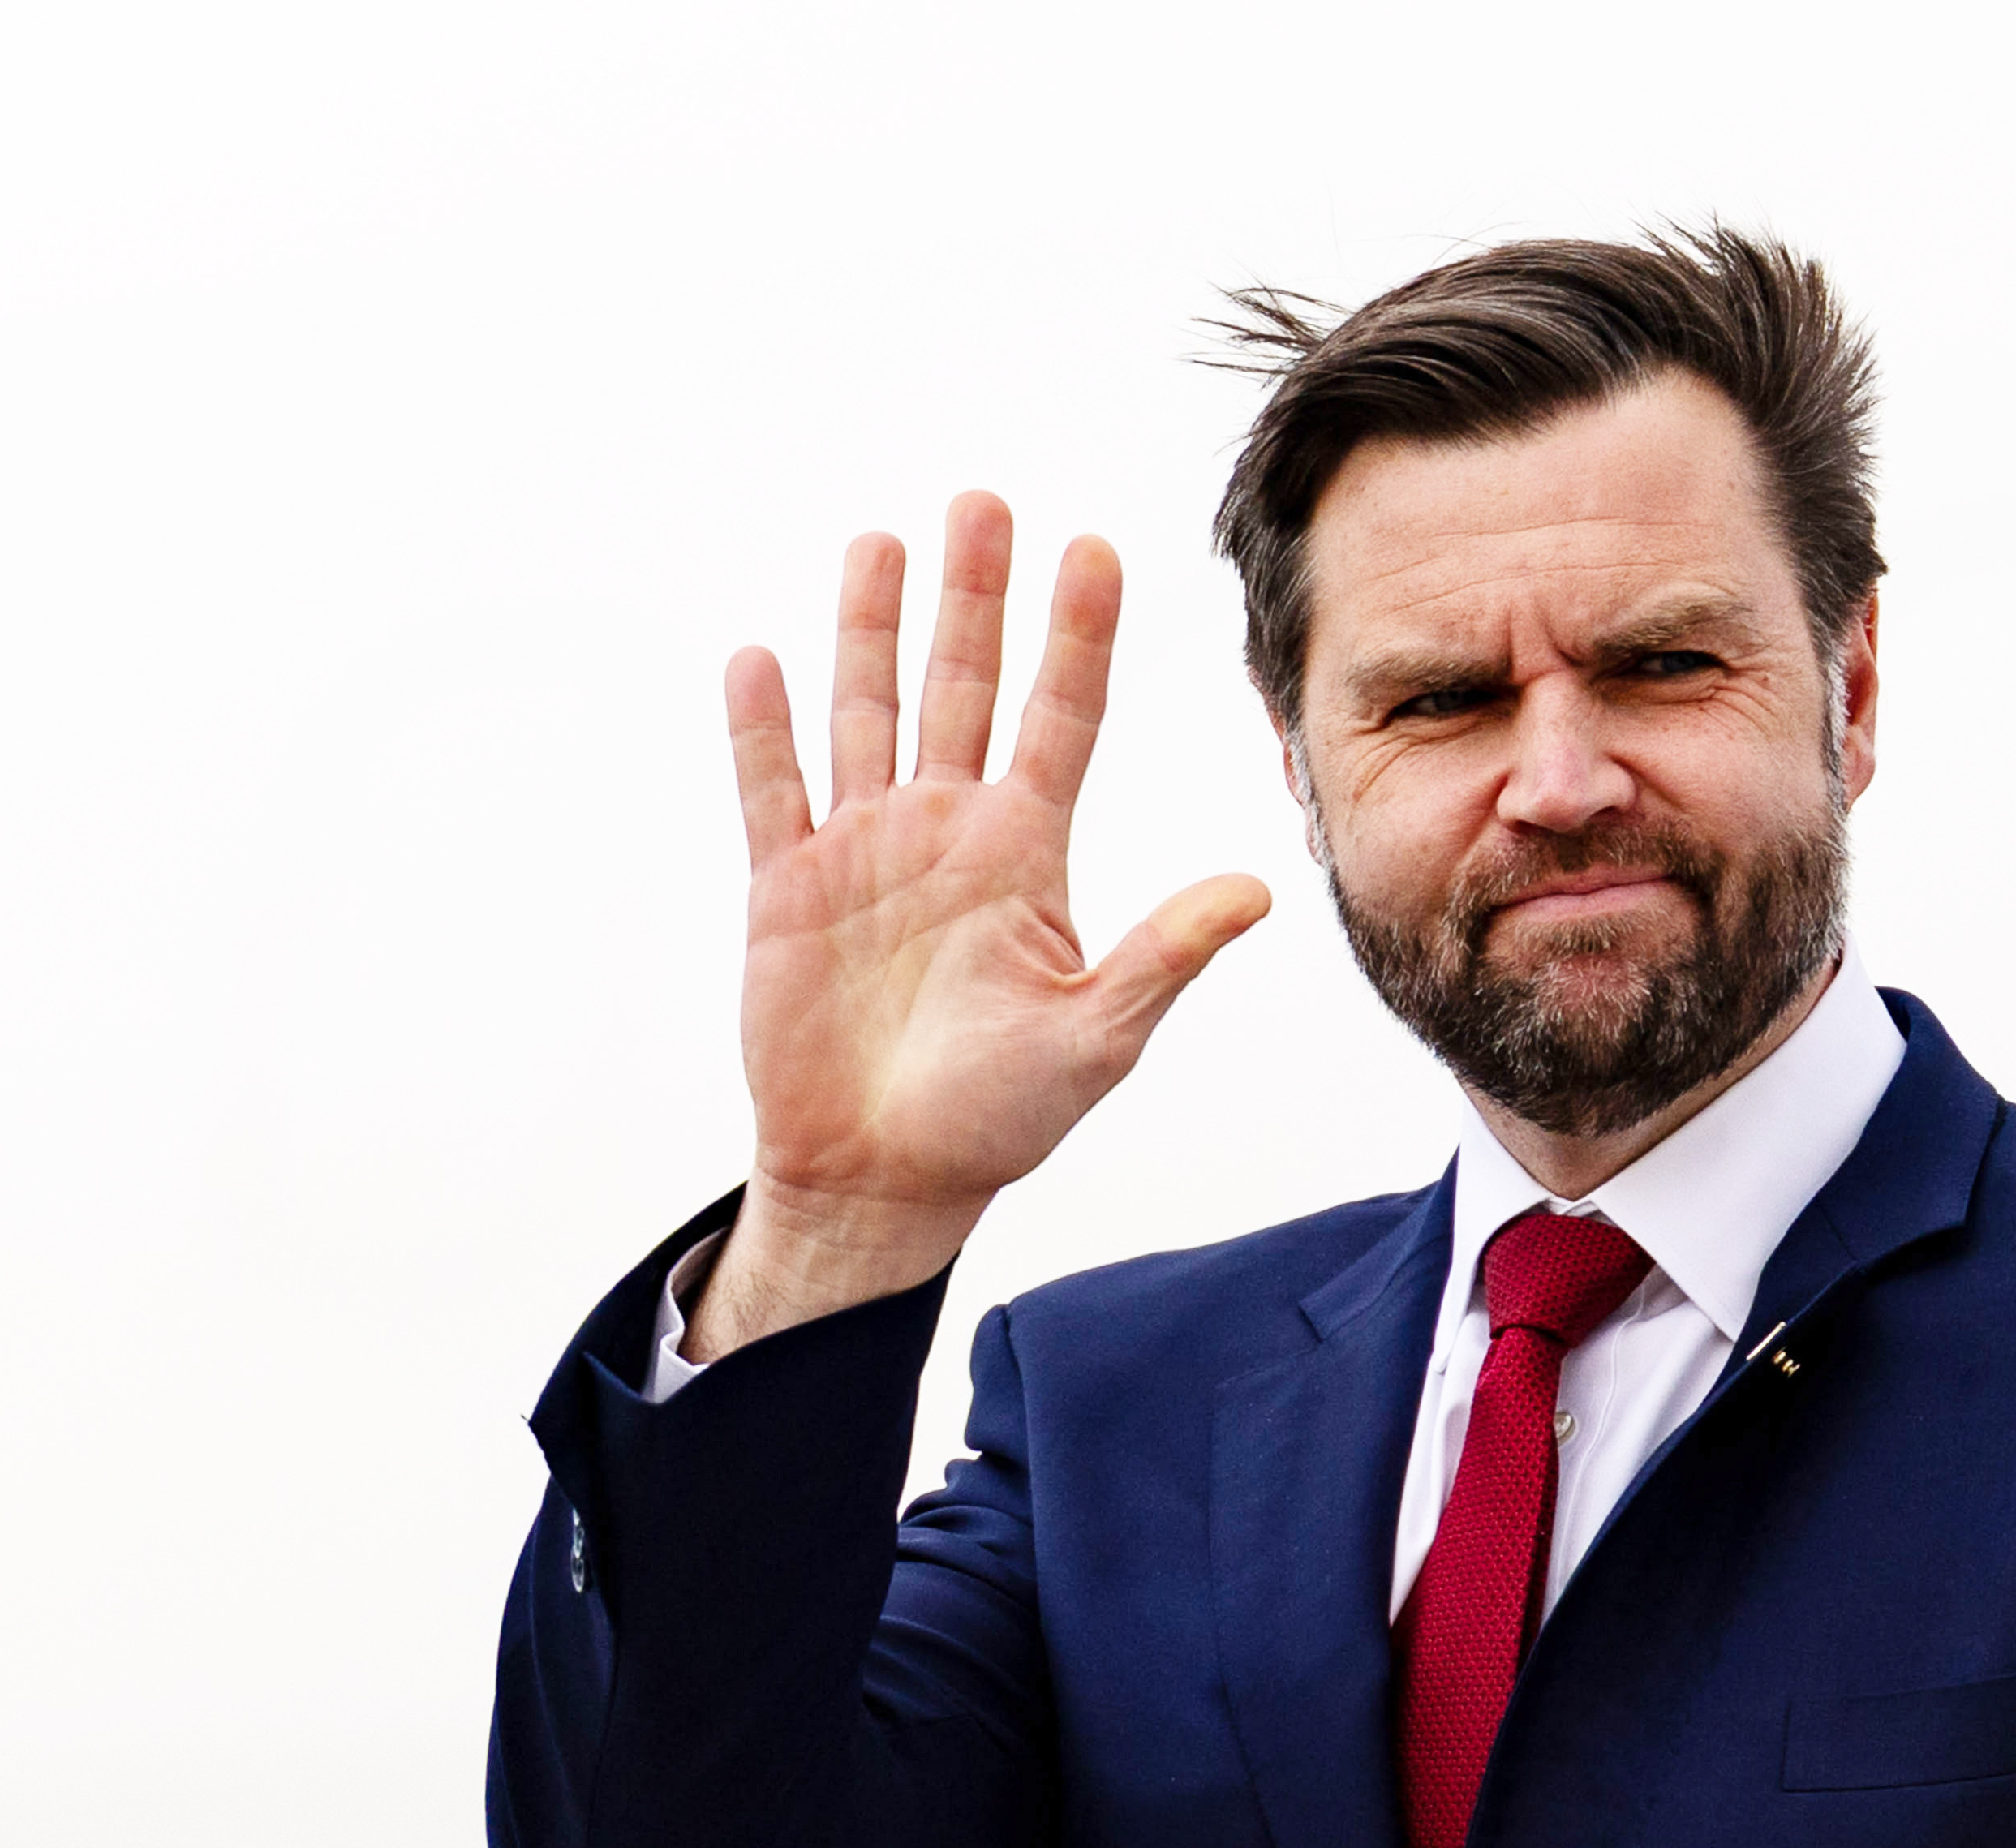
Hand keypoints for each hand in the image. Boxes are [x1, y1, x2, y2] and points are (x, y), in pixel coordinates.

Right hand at [692, 493, 1272, 1359]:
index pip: (1062, 717)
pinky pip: (771, 790)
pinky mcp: (785, 887)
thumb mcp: (1098, 1039)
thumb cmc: (996, 1118)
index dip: (1077, 636)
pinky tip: (760, 658)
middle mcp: (947, 829)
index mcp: (1025, 853)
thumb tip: (1255, 892)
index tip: (1095, 547)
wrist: (884, 1178)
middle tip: (984, 501)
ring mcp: (863, 850)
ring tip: (879, 543)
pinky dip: (761, 729)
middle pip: (963, 687)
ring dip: (870, 630)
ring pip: (868, 712)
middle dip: (974, 596)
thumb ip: (1166, 955)